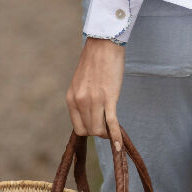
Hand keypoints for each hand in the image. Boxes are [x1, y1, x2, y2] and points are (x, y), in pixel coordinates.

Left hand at [66, 37, 124, 151]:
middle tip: (107, 126)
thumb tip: (89, 114)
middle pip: (89, 131)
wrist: (104, 44)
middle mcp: (80, 102)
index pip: (78, 128)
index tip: (97, 126)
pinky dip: (115, 137)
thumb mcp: (81, 83)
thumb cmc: (95, 61)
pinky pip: (111, 124)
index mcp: (71, 98)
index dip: (89, 130)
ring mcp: (94, 101)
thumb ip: (82, 99)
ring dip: (107, 133)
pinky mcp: (109, 98)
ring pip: (99, 129)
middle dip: (99, 132)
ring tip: (113, 128)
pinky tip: (119, 147)